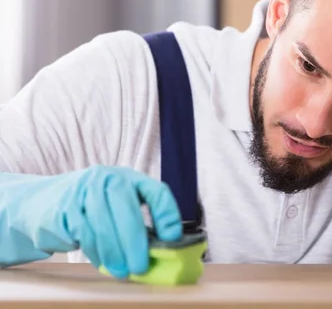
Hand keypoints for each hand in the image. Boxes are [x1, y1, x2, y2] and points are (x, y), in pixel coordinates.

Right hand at [0, 165, 181, 277]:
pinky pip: (84, 234)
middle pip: (127, 210)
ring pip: (103, 226)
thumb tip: (162, 248)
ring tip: (123, 270)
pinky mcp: (63, 208)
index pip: (156, 191)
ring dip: (115, 253)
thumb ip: (139, 219)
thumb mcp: (118, 203)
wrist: (42, 200)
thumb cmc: (92, 206)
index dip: (168, 214)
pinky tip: (103, 262)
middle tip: (141, 266)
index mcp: (128, 177)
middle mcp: (106, 178)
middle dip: (135, 242)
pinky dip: (96, 252)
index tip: (172, 238)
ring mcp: (82, 191)